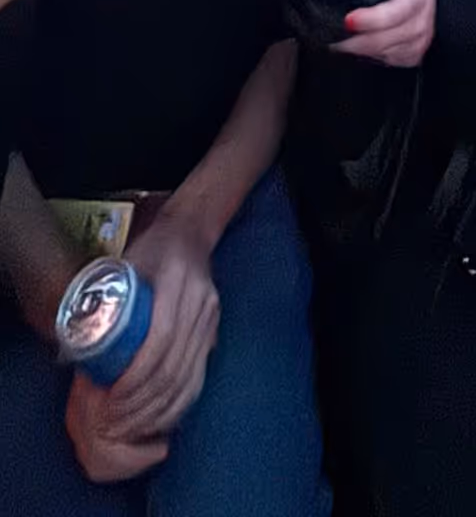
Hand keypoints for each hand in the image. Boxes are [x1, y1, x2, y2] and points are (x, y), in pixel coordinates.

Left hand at [65, 215, 221, 477]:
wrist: (190, 234)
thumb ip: (105, 299)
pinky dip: (177, 407)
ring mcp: (211, 319)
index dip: (135, 377)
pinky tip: (157, 421)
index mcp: (176, 281)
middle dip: (141, 405)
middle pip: (174, 367)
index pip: (160, 339)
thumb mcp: (125, 264)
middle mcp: (200, 302)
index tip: (110, 400)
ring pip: (188, 379)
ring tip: (128, 430)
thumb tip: (72, 350)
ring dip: (157, 412)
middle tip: (112, 424)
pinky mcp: (215, 333)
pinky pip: (199, 379)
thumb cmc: (150, 250)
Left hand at [332, 0, 436, 67]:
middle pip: (385, 39)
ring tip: (335, 41)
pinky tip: (353, 47)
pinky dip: (368, 56)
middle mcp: (420, 25)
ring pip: (383, 52)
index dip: (373, 19)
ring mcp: (416, 43)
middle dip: (356, 40)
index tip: (349, 19)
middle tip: (331, 35)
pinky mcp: (411, 56)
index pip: (397, 13)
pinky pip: (386, 60)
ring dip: (359, 49)